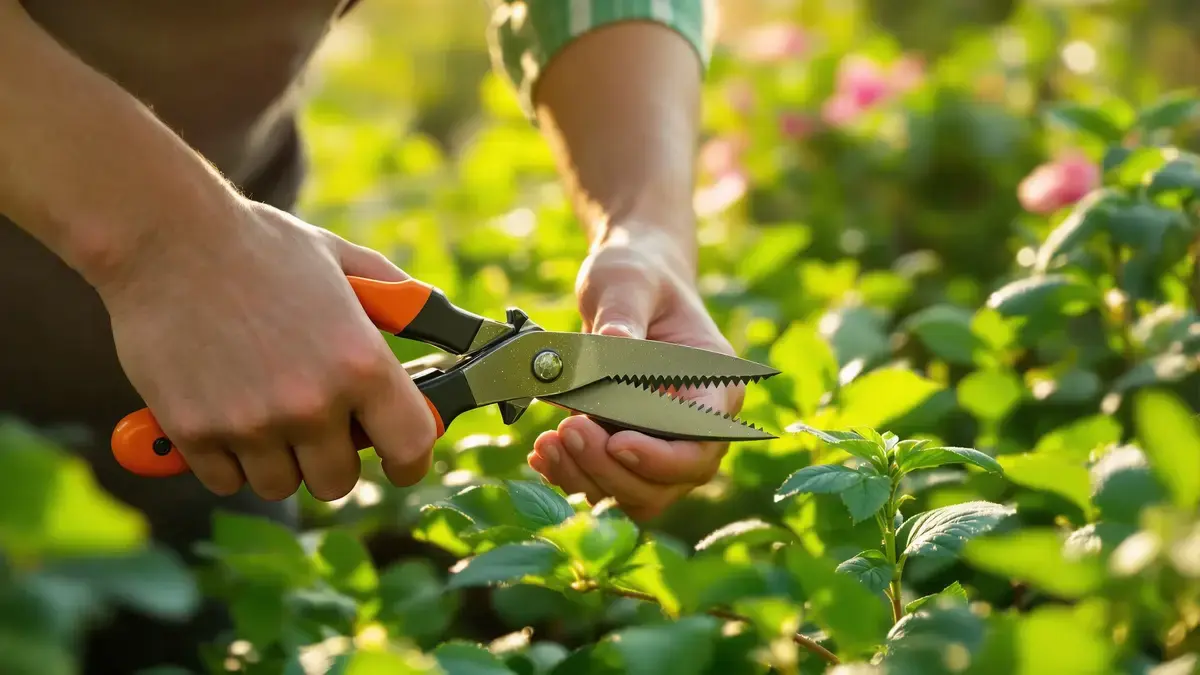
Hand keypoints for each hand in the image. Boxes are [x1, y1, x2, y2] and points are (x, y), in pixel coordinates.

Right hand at [97, 198, 437, 501]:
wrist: (164, 236)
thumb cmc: (259, 245)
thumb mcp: (343, 260)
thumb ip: (396, 298)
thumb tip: (439, 319)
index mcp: (360, 363)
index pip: (411, 447)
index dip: (409, 461)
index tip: (399, 460)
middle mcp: (312, 403)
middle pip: (339, 481)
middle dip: (331, 458)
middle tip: (315, 423)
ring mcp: (252, 423)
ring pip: (280, 486)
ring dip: (277, 459)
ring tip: (262, 408)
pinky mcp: (195, 433)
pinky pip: (226, 479)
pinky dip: (226, 458)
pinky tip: (222, 409)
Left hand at [528, 228, 742, 520]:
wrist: (628, 284)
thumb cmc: (637, 275)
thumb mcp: (627, 281)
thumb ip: (622, 314)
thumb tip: (611, 345)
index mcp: (715, 385)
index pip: (702, 442)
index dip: (662, 456)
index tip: (616, 440)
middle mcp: (698, 426)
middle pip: (670, 482)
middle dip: (615, 469)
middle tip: (568, 431)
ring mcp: (663, 445)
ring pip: (637, 495)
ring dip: (589, 479)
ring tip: (549, 443)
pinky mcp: (627, 452)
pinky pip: (607, 486)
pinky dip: (572, 477)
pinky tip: (542, 453)